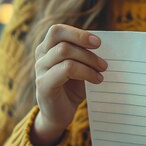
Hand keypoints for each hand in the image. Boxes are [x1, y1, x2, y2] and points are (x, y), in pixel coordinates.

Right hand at [31, 24, 106, 145]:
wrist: (59, 115)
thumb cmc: (71, 89)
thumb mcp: (80, 68)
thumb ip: (86, 54)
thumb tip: (105, 45)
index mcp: (48, 48)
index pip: (58, 30)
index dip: (78, 33)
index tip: (98, 43)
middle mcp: (41, 55)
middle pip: (58, 36)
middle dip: (84, 42)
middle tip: (103, 58)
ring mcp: (40, 69)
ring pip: (64, 52)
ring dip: (89, 60)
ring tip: (102, 71)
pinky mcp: (44, 83)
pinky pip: (66, 69)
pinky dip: (86, 72)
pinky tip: (96, 80)